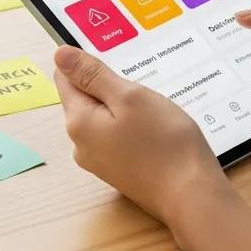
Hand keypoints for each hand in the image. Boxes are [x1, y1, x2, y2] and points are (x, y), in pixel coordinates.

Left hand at [53, 46, 228, 227]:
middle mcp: (81, 144)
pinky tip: (157, 126)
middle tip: (144, 84)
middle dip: (111, 86)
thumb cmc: (164, 142)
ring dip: (125, 106)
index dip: (89, 64)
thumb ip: (93, 76)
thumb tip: (59, 55)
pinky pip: (118, 135)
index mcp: (79, 122)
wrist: (191, 195)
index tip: (118, 61)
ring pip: (105, 117)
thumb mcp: (130, 97)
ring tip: (155, 105)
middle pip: (86, 99)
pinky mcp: (120, 170)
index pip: (66, 79)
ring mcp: (100, 161)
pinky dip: (134, 124)